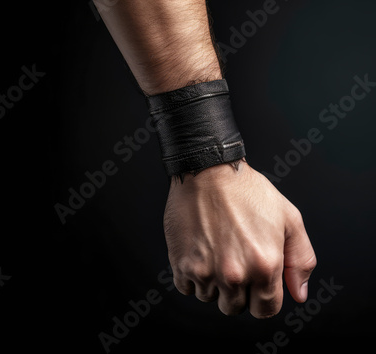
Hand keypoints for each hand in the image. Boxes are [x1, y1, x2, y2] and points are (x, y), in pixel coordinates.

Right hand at [163, 160, 316, 317]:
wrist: (207, 172)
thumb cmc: (246, 191)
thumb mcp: (289, 218)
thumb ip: (301, 260)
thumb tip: (298, 293)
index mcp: (265, 266)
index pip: (265, 310)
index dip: (262, 298)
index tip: (256, 284)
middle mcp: (234, 274)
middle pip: (234, 307)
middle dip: (237, 291)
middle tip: (234, 262)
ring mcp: (205, 271)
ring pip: (209, 298)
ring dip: (213, 282)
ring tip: (215, 252)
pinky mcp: (181, 264)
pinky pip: (186, 288)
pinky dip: (192, 276)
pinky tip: (199, 253)